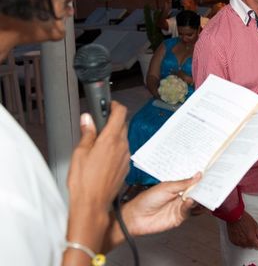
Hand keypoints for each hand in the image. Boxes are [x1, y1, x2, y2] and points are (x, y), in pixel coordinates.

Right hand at [66, 103, 129, 247]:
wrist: (92, 204)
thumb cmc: (84, 182)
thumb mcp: (80, 153)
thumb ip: (87, 133)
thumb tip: (87, 119)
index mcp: (110, 140)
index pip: (120, 113)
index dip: (115, 106)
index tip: (108, 105)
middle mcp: (122, 146)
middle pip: (122, 125)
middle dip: (112, 121)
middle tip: (98, 124)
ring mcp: (125, 157)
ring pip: (123, 139)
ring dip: (113, 136)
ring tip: (97, 143)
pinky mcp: (125, 167)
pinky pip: (123, 152)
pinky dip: (115, 149)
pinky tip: (102, 157)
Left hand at [120, 173, 201, 236]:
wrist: (136, 216)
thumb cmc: (146, 199)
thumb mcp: (167, 187)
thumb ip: (184, 183)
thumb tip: (198, 176)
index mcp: (176, 187)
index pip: (191, 183)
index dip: (199, 181)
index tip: (208, 176)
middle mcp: (179, 198)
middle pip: (195, 194)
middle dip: (202, 190)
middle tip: (209, 185)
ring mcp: (178, 208)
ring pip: (193, 203)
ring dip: (198, 199)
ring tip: (201, 193)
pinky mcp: (178, 218)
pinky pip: (187, 212)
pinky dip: (190, 206)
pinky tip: (190, 201)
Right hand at [227, 211, 257, 248]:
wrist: (234, 216)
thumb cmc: (244, 219)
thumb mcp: (255, 224)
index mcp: (251, 239)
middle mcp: (244, 242)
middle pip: (251, 246)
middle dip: (253, 242)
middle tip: (252, 234)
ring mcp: (238, 242)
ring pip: (245, 246)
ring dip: (246, 242)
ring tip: (245, 234)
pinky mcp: (233, 241)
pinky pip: (238, 244)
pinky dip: (240, 241)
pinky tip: (240, 235)